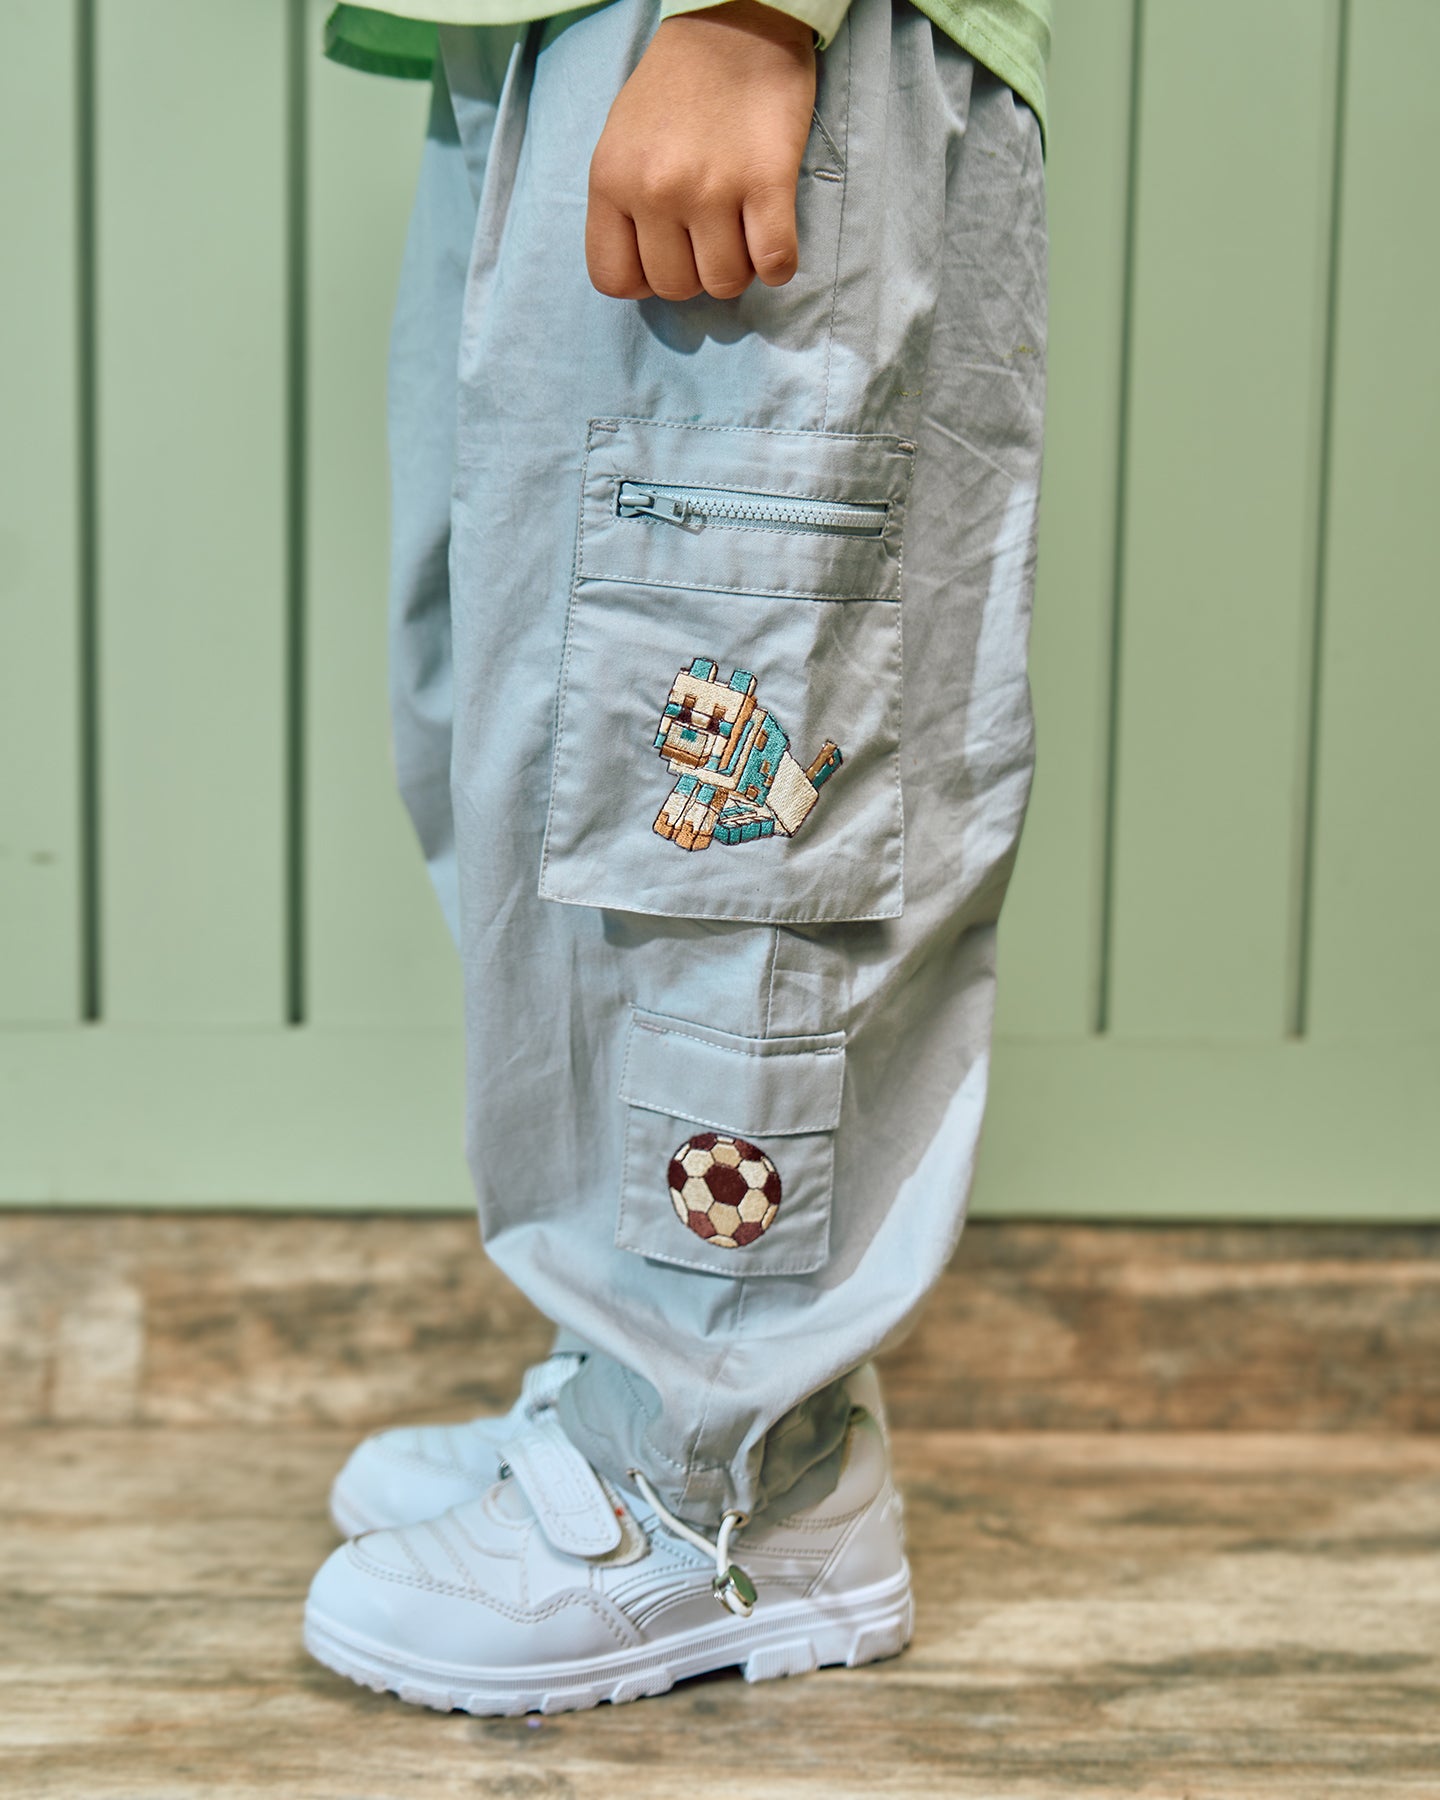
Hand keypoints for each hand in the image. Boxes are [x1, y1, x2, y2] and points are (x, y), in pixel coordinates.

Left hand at [586, 1, 817, 301]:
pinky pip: (775, 264)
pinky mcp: (766, 181)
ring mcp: (711, 188)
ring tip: (742, 229)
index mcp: (610, 179)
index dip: (645, 279)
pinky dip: (778, 264)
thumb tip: (647, 274)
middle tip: (711, 234)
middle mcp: (655, 189)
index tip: (667, 254)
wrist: (733, 23)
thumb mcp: (621, 143)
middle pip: (675, 288)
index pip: (614, 279)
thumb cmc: (676, 88)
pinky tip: (773, 236)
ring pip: (725, 283)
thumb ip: (623, 207)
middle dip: (696, 272)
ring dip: (740, 267)